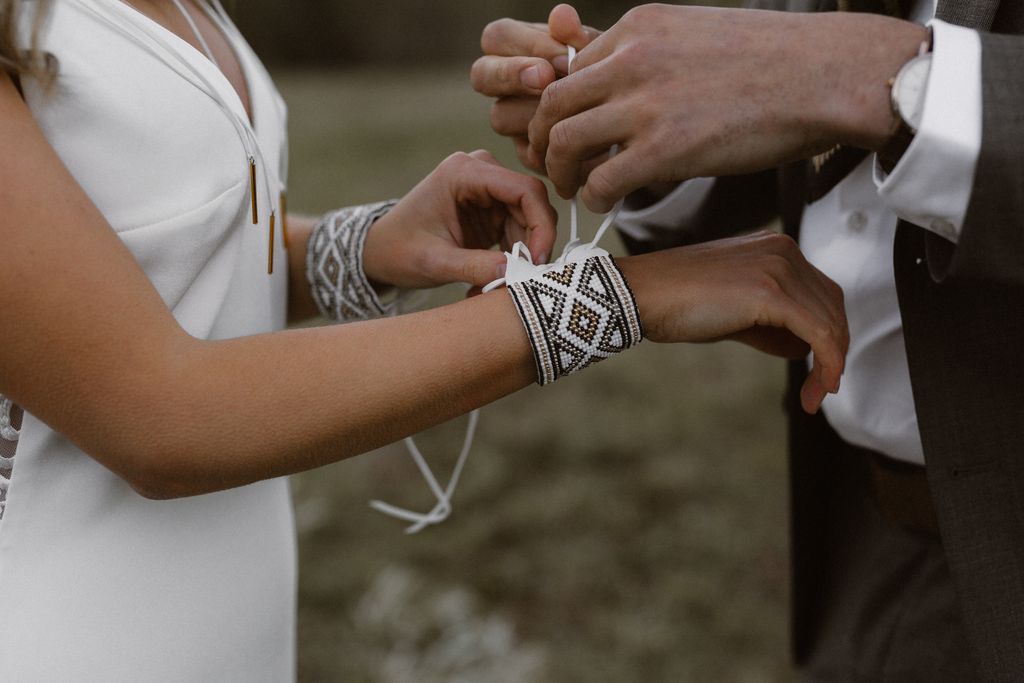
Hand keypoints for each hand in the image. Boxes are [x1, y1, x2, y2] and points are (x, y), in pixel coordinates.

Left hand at [362, 151, 557, 289]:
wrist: (380, 250)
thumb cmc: (399, 250)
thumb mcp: (434, 262)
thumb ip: (474, 267)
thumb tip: (516, 273)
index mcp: (463, 172)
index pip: (524, 189)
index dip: (540, 224)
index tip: (538, 260)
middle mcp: (479, 172)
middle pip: (531, 202)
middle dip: (534, 241)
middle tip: (526, 276)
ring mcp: (486, 188)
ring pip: (529, 218)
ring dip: (523, 252)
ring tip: (501, 282)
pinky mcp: (490, 207)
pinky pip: (519, 228)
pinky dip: (515, 254)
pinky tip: (497, 275)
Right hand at [471, 5, 598, 172]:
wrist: (632, 122)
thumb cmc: (613, 78)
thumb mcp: (603, 54)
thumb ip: (579, 38)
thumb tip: (561, 15)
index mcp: (518, 49)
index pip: (498, 36)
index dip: (525, 44)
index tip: (563, 58)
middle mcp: (507, 85)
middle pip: (482, 74)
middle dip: (512, 75)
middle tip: (546, 80)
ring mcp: (513, 120)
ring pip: (500, 115)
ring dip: (534, 113)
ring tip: (573, 114)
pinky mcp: (528, 154)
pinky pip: (526, 152)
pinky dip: (555, 146)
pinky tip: (583, 142)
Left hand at [529, 4, 928, 211]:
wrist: (825, 75)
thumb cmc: (772, 59)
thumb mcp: (697, 33)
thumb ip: (653, 54)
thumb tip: (629, 84)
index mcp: (638, 27)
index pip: (569, 68)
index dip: (557, 106)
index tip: (564, 130)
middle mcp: (632, 59)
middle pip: (551, 103)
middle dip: (541, 139)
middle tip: (553, 163)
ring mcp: (646, 103)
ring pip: (564, 141)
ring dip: (561, 171)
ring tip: (574, 187)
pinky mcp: (666, 148)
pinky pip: (601, 181)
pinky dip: (593, 197)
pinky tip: (606, 203)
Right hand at [617, 232, 848, 413]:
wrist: (640, 294)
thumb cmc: (674, 303)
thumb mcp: (732, 312)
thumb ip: (770, 324)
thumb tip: (801, 349)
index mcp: (774, 247)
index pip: (821, 293)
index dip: (827, 335)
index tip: (820, 370)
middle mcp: (783, 250)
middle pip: (832, 307)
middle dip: (833, 351)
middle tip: (820, 389)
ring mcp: (779, 267)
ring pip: (830, 322)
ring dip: (830, 364)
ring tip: (815, 395)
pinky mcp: (772, 291)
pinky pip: (818, 333)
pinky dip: (826, 364)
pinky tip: (817, 388)